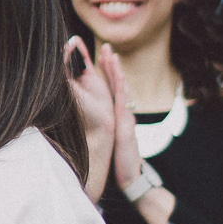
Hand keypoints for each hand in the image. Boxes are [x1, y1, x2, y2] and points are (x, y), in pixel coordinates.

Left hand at [102, 45, 140, 189]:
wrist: (130, 176)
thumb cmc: (117, 159)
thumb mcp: (107, 139)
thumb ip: (103, 127)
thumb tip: (92, 122)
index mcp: (117, 115)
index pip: (111, 89)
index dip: (107, 73)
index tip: (101, 56)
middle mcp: (123, 113)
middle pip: (117, 85)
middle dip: (112, 66)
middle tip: (107, 47)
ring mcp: (127, 118)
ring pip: (122, 90)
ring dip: (117, 72)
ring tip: (112, 56)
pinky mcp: (127, 125)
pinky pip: (124, 103)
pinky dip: (122, 89)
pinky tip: (120, 77)